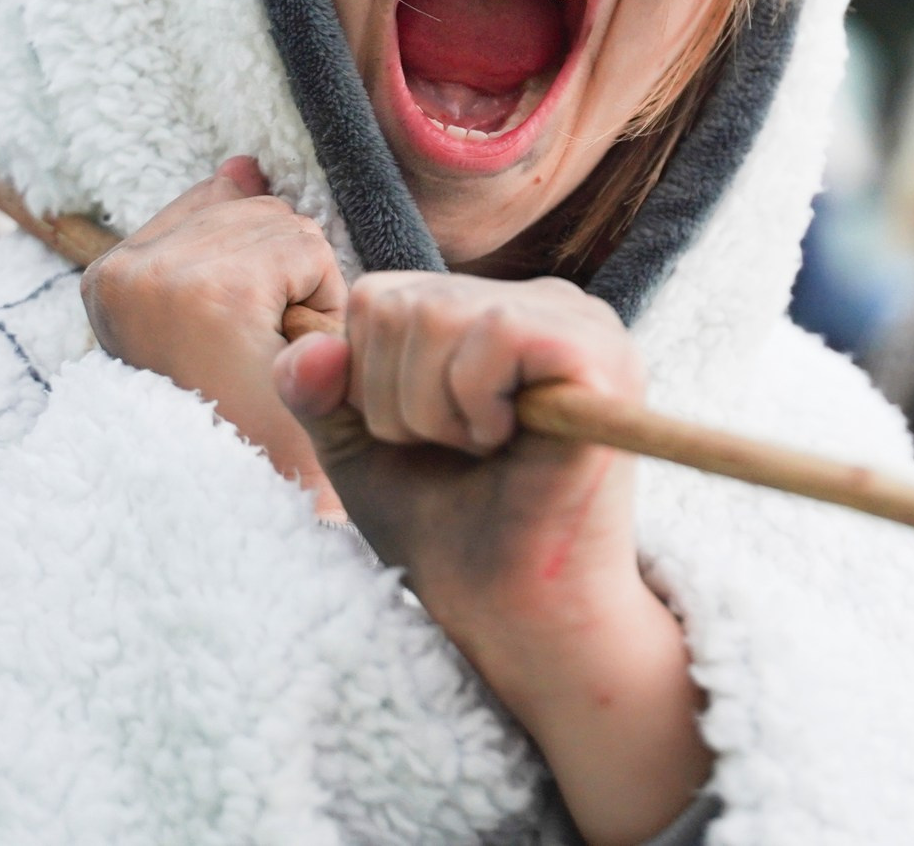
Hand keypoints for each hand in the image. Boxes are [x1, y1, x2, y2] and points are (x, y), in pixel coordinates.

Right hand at [84, 157, 343, 499]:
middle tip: (251, 354)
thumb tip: (245, 163)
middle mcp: (120, 272)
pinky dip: (321, 304)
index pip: (217, 204)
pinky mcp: (217, 295)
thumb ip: (223, 229)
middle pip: (255, 209)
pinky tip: (286, 357)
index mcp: (107, 279)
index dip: (252, 270)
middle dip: (280, 277)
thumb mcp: (216, 313)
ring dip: (304, 296)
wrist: (244, 510)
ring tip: (267, 360)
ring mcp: (164, 280)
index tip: (228, 333)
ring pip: (288, 227)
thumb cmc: (232, 418)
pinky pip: (308, 253)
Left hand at [274, 274, 710, 845]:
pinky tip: (509, 444)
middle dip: (396, 402)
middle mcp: (545, 301)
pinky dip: (473, 404)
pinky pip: (493, 333)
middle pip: (400, 303)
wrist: (514, 617)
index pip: (376, 295)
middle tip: (457, 455)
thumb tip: (312, 347)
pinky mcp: (600, 354)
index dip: (366, 385)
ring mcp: (581, 321)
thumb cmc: (449, 535)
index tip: (422, 443)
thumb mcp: (358, 449)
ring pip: (439, 313)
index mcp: (494, 311)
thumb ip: (317, 388)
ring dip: (433, 412)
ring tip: (482, 452)